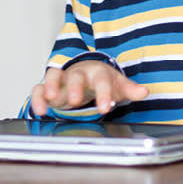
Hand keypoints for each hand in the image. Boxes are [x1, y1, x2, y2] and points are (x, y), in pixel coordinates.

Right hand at [29, 60, 148, 116]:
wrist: (88, 75)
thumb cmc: (103, 81)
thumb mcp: (118, 85)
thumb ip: (131, 90)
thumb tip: (145, 92)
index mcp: (98, 73)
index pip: (102, 81)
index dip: (104, 94)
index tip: (106, 108)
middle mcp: (79, 73)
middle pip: (76, 76)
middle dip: (76, 87)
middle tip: (77, 101)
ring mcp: (62, 78)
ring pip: (54, 76)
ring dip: (51, 85)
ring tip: (51, 98)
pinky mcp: (48, 86)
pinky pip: (38, 88)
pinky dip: (37, 97)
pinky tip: (39, 110)